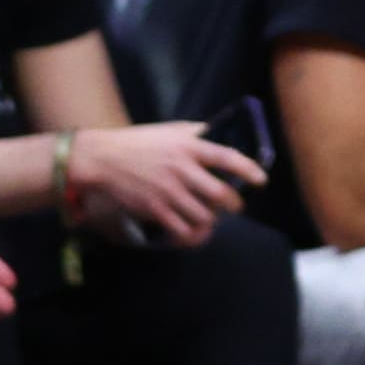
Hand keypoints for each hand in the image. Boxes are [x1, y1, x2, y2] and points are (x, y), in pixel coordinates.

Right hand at [70, 124, 265, 248]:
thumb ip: (195, 133)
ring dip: (212, 220)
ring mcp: (168, 191)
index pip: (227, 157)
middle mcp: (181, 169)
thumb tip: (219, 134)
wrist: (102, 159)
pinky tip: (193, 230)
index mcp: (188, 146)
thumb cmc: (138, 142)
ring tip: (212, 217)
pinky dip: (191, 233)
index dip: (249, 169)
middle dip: (234, 204)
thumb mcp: (170, 130)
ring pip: (203, 215)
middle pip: (220, 194)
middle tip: (236, 206)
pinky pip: (182, 229)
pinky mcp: (154, 209)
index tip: (261, 179)